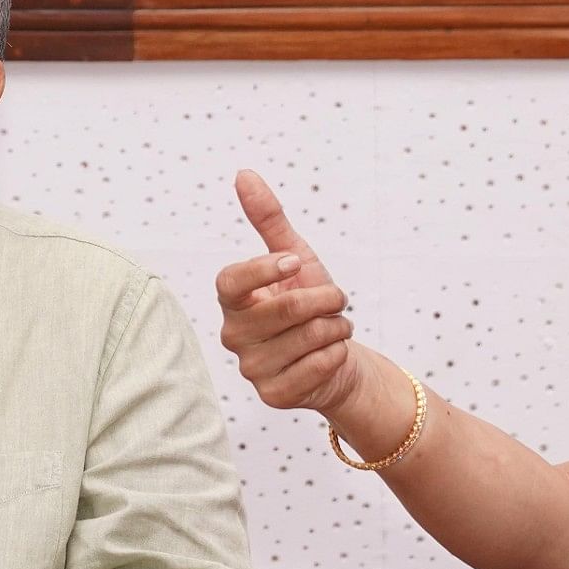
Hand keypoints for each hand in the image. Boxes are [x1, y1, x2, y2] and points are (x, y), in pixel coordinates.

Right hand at [215, 169, 364, 413]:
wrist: (338, 354)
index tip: (296, 262)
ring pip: (307, 338)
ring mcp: (251, 367)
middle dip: (324, 300)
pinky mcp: (274, 394)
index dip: (263, 270)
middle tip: (337, 299)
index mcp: (233, 300)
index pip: (230, 282)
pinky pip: (316, 366)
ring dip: (336, 327)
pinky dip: (336, 354)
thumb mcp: (296, 256)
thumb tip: (244, 174)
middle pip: (283, 310)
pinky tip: (331, 354)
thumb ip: (268, 219)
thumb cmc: (312, 303)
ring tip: (334, 328)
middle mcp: (234, 334)